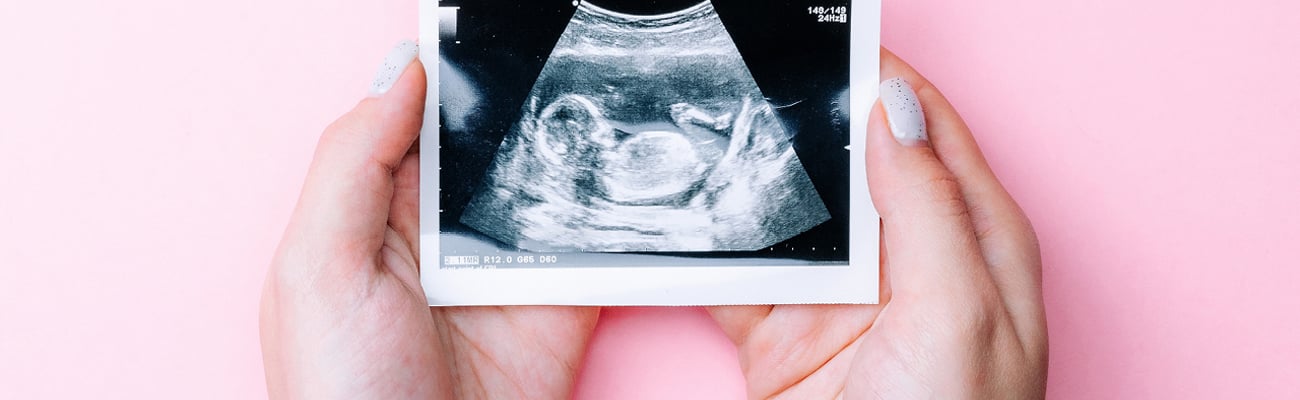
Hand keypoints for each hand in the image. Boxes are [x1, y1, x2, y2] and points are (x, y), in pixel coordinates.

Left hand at [258, 42, 598, 399]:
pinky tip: (631, 184)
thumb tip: (399, 73)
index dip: (448, 77)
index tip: (484, 35)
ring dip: (579, 156)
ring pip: (551, 186)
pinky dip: (619, 218)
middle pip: (494, 146)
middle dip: (524, 110)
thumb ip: (353, 162)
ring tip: (603, 111)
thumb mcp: (315, 267)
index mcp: (372, 215)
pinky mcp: (559, 307)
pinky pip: (597, 246)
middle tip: (559, 65)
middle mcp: (441, 236)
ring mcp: (503, 271)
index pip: (414, 121)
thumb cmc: (340, 393)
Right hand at [708, 49, 1047, 398]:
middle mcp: (909, 266)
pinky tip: (688, 231)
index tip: (833, 44)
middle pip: (848, 168)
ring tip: (704, 152)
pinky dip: (710, 258)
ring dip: (749, 194)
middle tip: (754, 88)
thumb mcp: (960, 313)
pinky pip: (738, 279)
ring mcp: (846, 303)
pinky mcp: (787, 341)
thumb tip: (896, 111)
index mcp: (975, 243)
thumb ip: (927, 207)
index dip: (882, 81)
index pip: (927, 129)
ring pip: (788, 219)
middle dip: (802, 129)